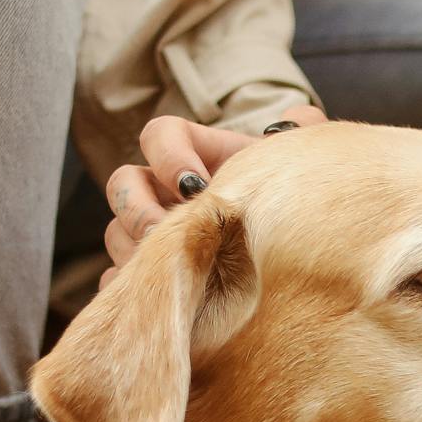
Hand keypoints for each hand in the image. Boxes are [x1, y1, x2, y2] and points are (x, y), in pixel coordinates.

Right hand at [103, 104, 325, 272]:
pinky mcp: (148, 276)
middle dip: (138, 210)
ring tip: (171, 277)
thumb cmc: (286, 203)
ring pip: (117, 234)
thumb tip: (301, 116)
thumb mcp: (295, 169)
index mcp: (194, 156)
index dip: (167, 155)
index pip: (159, 135)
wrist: (290, 252)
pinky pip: (119, 282)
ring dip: (136, 254)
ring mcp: (149, 234)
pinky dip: (133, 291)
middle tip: (167, 236)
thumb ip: (304, 135)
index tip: (194, 185)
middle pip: (123, 185)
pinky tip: (164, 305)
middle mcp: (163, 191)